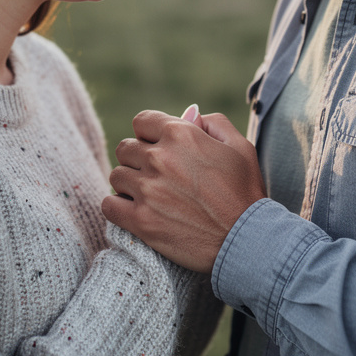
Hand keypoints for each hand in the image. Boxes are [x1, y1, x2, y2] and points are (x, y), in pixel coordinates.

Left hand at [103, 109, 266, 273]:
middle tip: (157, 176)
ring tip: (148, 196)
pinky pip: (108, 205)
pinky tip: (133, 211)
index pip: (142, 121)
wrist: (247, 241)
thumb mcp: (240, 147)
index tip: (160, 149)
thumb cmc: (246, 193)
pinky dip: (117, 207)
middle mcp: (159, 158)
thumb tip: (189, 114)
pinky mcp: (141, 221)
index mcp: (181, 134)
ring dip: (128, 184)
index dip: (150, 135)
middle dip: (138, 159)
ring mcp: (148, 190)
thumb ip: (213, 123)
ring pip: (116, 176)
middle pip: (125, 148)